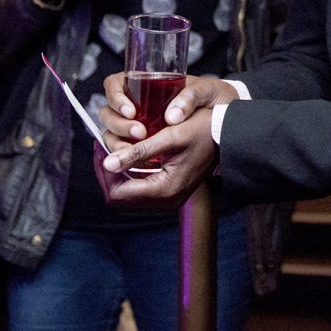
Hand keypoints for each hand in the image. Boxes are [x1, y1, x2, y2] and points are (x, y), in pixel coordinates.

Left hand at [94, 107, 218, 210]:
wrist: (228, 134)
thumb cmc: (204, 130)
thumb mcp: (170, 136)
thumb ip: (138, 151)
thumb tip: (108, 163)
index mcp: (165, 190)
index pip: (117, 192)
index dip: (104, 171)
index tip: (101, 147)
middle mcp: (166, 201)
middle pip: (120, 197)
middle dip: (108, 172)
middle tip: (104, 147)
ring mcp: (169, 198)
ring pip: (128, 194)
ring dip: (118, 173)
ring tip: (115, 148)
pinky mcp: (171, 192)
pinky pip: (140, 189)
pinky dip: (130, 174)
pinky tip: (129, 155)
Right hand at [99, 73, 238, 141]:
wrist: (224, 114)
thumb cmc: (213, 95)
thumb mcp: (206, 90)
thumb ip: (191, 97)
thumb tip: (172, 116)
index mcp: (145, 82)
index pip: (114, 84)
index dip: (116, 97)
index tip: (132, 112)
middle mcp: (136, 102)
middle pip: (108, 111)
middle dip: (118, 124)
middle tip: (140, 133)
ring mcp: (139, 122)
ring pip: (112, 131)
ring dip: (118, 141)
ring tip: (138, 148)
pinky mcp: (144, 141)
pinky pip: (124, 147)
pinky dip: (126, 154)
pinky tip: (137, 160)